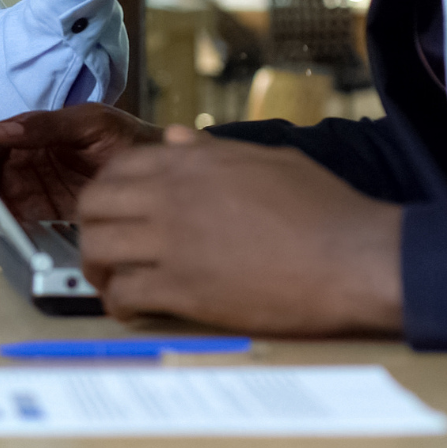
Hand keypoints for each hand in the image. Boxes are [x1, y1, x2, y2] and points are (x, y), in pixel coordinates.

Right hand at [0, 103, 162, 240]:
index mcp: (22, 138)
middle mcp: (16, 168)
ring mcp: (25, 199)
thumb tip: (4, 131)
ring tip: (3, 229)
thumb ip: (48, 124)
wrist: (161, 175)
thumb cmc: (127, 140)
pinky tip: (19, 241)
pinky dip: (2, 240)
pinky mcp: (39, 226)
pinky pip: (6, 235)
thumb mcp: (92, 123)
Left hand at [76, 127, 404, 336]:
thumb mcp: (269, 160)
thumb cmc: (326, 209)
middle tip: (104, 249)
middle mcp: (171, 196)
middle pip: (93, 206)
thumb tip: (180, 138)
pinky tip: (129, 310)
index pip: (116, 169)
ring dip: (96, 269)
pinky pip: (125, 294)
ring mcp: (173, 242)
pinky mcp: (183, 288)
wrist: (355, 258)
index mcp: (191, 163)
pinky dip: (118, 304)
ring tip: (108, 283)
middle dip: (91, 228)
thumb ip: (215, 150)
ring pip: (98, 249)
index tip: (115, 213)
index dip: (108, 193)